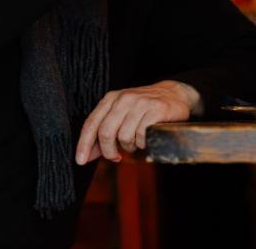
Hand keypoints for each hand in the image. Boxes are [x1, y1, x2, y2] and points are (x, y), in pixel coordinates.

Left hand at [75, 80, 201, 164]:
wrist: (175, 94)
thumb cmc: (145, 108)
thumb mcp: (121, 115)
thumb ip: (103, 133)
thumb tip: (87, 155)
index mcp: (111, 98)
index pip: (91, 123)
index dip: (83, 144)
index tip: (80, 160)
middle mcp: (124, 98)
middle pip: (106, 132)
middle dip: (108, 151)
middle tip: (115, 157)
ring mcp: (140, 103)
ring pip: (124, 136)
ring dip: (129, 147)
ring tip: (136, 142)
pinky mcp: (156, 109)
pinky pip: (142, 136)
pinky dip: (143, 143)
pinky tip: (147, 139)